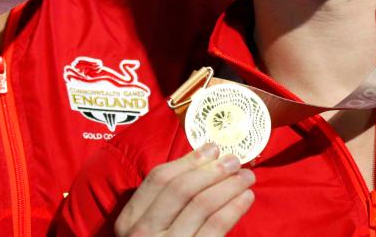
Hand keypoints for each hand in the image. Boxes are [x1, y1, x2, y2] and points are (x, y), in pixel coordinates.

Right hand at [115, 144, 254, 236]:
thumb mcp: (148, 231)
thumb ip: (165, 204)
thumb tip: (204, 160)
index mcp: (128, 222)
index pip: (158, 180)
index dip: (188, 160)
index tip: (211, 148)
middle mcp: (142, 235)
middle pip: (182, 189)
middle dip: (212, 170)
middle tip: (235, 160)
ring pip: (201, 205)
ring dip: (228, 186)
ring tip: (247, 177)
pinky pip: (215, 229)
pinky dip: (233, 208)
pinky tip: (245, 199)